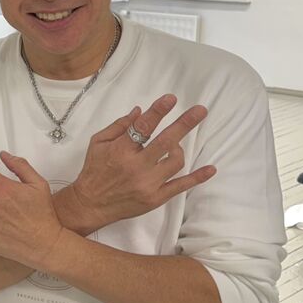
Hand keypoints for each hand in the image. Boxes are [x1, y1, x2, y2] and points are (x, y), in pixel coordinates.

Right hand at [65, 94, 216, 232]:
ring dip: (178, 149)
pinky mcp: (156, 198)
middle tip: (200, 110)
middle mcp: (136, 167)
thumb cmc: (94, 170)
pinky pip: (181, 186)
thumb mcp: (97, 142)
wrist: (91, 204)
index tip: (171, 99)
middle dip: (184, 124)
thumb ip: (118, 125)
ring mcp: (148, 184)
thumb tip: (139, 110)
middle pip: (165, 142)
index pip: (142, 126)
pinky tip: (211, 168)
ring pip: (175, 161)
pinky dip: (197, 177)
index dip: (158, 111)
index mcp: (120, 151)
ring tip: (173, 145)